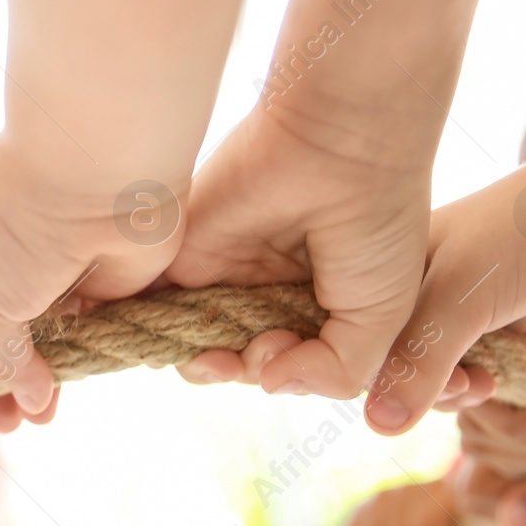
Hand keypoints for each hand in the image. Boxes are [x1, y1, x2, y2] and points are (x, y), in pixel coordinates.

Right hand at [0, 136, 183, 429]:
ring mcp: (65, 275)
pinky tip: (81, 387)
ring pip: (55, 344)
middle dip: (3, 386)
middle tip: (4, 428)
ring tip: (41, 421)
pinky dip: (90, 362)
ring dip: (45, 384)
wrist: (98, 175)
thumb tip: (27, 399)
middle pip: (7, 340)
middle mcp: (14, 267)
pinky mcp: (113, 285)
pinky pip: (99, 334)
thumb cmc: (19, 225)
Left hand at [166, 102, 429, 399]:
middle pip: (234, 360)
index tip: (287, 355)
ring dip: (202, 364)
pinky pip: (149, 306)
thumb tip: (270, 384)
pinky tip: (158, 345)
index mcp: (316, 308)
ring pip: (192, 343)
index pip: (284, 366)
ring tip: (222, 351)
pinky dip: (144, 332)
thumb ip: (337, 372)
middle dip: (240, 371)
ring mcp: (222, 271)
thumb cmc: (377, 221)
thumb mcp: (381, 317)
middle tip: (261, 350)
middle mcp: (267, 293)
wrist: (342, 141)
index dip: (280, 376)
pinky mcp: (182, 252)